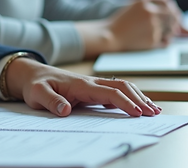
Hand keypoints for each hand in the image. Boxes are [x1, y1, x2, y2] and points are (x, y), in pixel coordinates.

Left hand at [3, 58, 160, 117]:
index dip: (124, 102)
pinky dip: (131, 97)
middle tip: (154, 113)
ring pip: (122, 86)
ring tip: (154, 110)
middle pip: (122, 86)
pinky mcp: (93, 89)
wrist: (33, 75)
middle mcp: (91, 82)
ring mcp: (94, 84)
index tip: (137, 112)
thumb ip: (50, 101)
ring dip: (139, 96)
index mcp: (81, 84)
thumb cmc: (36, 85)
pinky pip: (116, 91)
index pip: (109, 92)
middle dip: (140, 99)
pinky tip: (139, 105)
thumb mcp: (37, 94)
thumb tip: (65, 110)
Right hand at [75, 0, 181, 58]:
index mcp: (144, 3)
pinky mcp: (152, 41)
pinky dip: (166, 40)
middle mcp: (149, 14)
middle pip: (172, 14)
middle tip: (176, 22)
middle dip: (176, 18)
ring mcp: (151, 28)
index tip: (173, 9)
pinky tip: (162, 39)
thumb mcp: (134, 4)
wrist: (112, 36)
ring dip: (172, 30)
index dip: (172, 5)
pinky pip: (166, 40)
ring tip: (165, 32)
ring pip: (172, 28)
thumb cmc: (123, 20)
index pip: (166, 1)